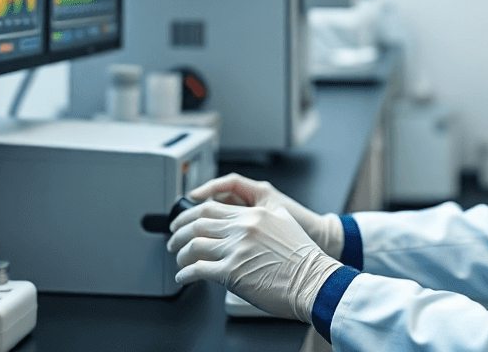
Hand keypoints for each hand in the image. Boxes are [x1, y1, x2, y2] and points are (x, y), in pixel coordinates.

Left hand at [167, 201, 340, 322]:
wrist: (314, 281)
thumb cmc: (303, 259)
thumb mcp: (283, 224)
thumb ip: (258, 220)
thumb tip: (237, 226)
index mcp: (254, 214)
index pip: (212, 207)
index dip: (191, 214)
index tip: (183, 221)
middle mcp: (243, 227)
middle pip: (198, 222)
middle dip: (179, 231)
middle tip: (173, 239)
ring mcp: (236, 249)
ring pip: (194, 244)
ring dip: (180, 253)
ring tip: (178, 259)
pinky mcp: (232, 272)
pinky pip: (198, 269)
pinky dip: (186, 274)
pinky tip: (184, 277)